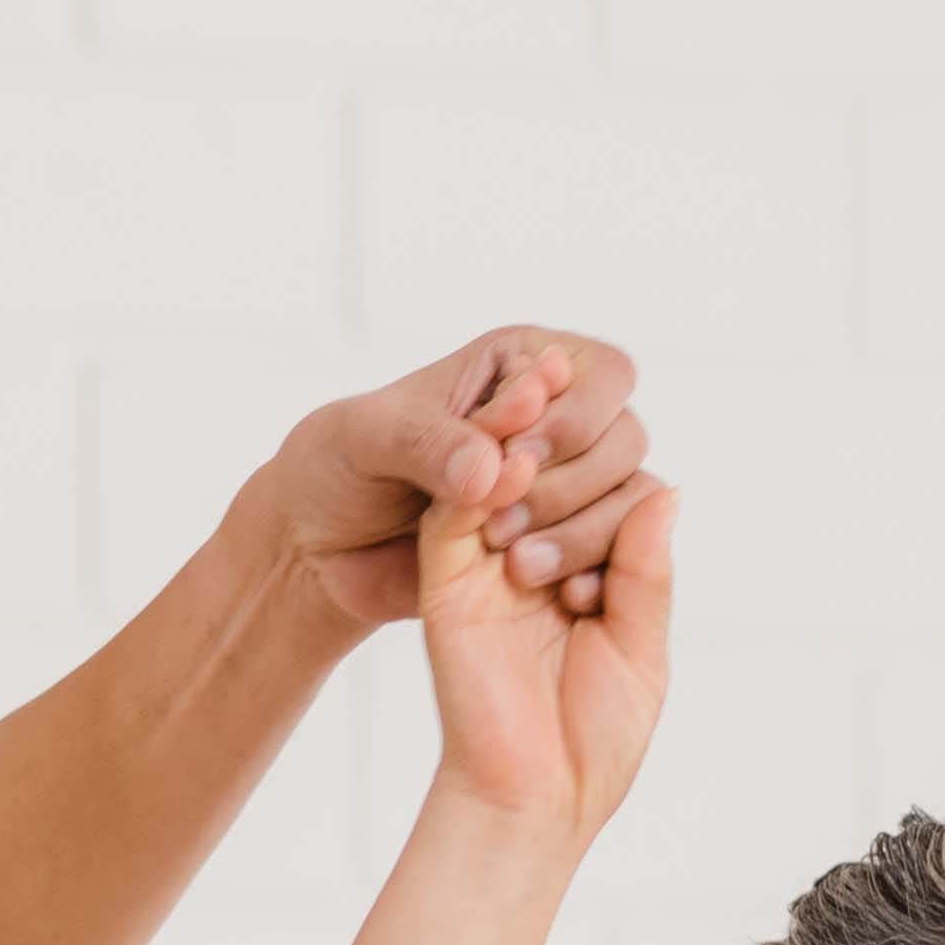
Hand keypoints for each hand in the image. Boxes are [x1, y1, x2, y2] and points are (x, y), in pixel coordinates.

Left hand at [238, 330, 656, 637]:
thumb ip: (428, 443)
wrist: (318, 548)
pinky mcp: (550, 546)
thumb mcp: (365, 438)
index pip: (603, 373)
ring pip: (625, 496)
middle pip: (626, 436)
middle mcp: (552, 419)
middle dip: (571, 480)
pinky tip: (530, 579)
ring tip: (503, 549)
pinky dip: (578, 567)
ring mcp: (559, 487)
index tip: (514, 459)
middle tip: (500, 517)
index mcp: (517, 365)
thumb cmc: (336, 468)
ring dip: (575, 526)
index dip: (573, 419)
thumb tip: (497, 468)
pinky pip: (602, 554)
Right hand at [415, 427, 673, 840]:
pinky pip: (457, 508)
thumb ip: (648, 573)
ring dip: (536, 486)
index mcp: (599, 574)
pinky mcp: (447, 577)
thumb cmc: (592, 739)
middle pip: (570, 472)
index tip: (600, 599)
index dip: (622, 507)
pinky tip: (509, 483)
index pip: (623, 493)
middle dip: (578, 498)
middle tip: (571, 590)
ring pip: (515, 477)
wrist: (530, 796)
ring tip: (539, 563)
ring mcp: (493, 564)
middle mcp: (546, 558)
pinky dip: (481, 481)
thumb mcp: (643, 650)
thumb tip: (669, 491)